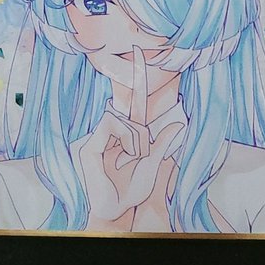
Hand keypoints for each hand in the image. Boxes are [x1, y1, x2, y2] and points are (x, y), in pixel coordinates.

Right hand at [80, 49, 182, 229]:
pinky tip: (123, 156)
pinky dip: (125, 138)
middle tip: (138, 156)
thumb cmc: (131, 193)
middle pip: (131, 115)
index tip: (140, 52)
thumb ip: (163, 144)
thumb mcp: (153, 166)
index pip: (131, 102)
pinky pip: (111, 124)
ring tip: (131, 159)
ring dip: (134, 138)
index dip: (135, 77)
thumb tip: (177, 122)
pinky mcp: (87, 145)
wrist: (114, 212)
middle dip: (141, 135)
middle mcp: (107, 132)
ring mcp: (94, 138)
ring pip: (121, 118)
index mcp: (122, 135)